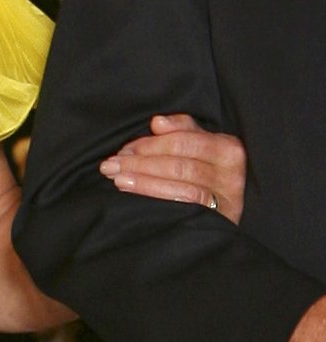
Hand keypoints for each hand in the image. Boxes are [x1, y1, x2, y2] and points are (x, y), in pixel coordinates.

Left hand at [98, 113, 246, 223]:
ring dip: (144, 181)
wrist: (224, 213)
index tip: (123, 150)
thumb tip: (157, 123)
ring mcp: (227, 199)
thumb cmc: (206, 173)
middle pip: (179, 164)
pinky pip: (186, 204)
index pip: (183, 140)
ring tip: (118, 179)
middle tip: (111, 166)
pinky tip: (135, 193)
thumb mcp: (198, 147)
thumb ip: (180, 130)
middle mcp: (231, 173)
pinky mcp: (218, 218)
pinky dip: (157, 196)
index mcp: (228, 148)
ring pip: (182, 186)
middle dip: (140, 163)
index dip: (149, 144)